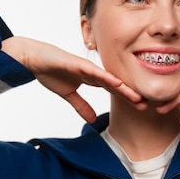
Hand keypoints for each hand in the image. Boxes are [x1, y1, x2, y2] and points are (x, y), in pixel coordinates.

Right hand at [2, 36, 144, 122]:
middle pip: (115, 85)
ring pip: (109, 79)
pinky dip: (106, 77)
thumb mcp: (68, 95)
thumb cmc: (50, 71)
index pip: (113, 90)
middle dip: (130, 94)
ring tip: (137, 97)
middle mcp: (93, 72)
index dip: (127, 98)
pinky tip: (117, 83)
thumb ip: (81, 106)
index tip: (141, 106)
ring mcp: (86, 67)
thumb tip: (91, 120)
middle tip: (146, 104)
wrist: (32, 59)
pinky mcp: (77, 64)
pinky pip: (94, 72)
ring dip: (123, 88)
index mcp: (92, 78)